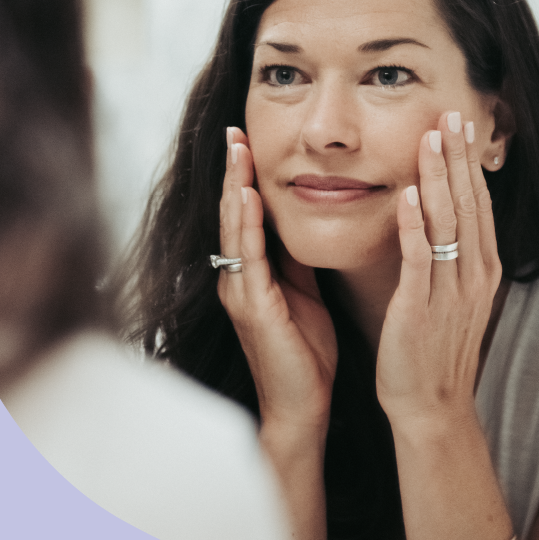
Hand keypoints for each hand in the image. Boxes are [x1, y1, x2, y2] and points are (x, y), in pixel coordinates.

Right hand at [217, 127, 337, 433]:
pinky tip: (250, 200)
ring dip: (236, 188)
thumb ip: (295, 259)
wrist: (303, 408)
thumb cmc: (305, 354)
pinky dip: (248, 228)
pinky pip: (249, 261)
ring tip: (239, 150)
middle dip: (235, 171)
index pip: (246, 215)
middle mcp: (238, 279)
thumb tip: (303, 219)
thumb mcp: (303, 294)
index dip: (246, 177)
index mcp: (252, 275)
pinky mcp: (253, 311)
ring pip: (235, 230)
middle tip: (236, 131)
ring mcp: (240, 294)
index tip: (248, 139)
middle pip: (233, 214)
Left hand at [375, 110, 502, 427]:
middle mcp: (473, 275)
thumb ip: (453, 258)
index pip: (477, 204)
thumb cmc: (435, 351)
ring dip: (438, 177)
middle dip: (459, 157)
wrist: (432, 406)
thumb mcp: (454, 298)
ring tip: (431, 137)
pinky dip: (414, 224)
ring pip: (448, 223)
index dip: (468, 163)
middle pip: (468, 204)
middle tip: (452, 112)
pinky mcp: (421, 307)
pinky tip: (406, 193)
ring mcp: (450, 291)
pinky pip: (420, 258)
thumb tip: (442, 221)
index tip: (461, 125)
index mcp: (482, 270)